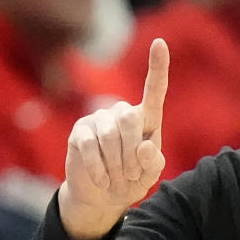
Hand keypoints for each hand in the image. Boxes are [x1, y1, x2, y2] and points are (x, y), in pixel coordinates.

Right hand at [60, 38, 168, 239]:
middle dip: (132, 154)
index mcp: (147, 118)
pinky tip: (102, 180)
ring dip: (116, 164)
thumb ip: (153, 162)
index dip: (158, 66)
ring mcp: (99, 119)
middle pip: (130, 120)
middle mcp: (123, 112)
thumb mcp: (150, 174)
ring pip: (110, 135)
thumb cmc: (133, 179)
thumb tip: (143, 145)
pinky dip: (99, 168)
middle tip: (131, 175)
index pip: (154, 89)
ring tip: (117, 179)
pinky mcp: (80, 131)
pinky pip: (90, 146)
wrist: (103, 196)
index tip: (159, 43)